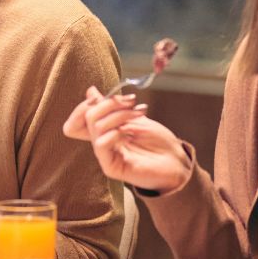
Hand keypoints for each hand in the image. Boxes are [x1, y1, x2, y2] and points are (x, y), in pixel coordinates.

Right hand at [64, 88, 192, 193]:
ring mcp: (105, 155)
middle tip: (132, 101)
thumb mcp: (136, 117)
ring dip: (119, 114)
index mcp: (104, 131)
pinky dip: (114, 132)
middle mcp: (101, 142)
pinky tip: (129, 132)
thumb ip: (114, 107)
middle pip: (88, 117)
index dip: (89, 103)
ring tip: (140, 113)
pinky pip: (101, 145)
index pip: (80, 116)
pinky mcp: (111, 167)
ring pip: (97, 126)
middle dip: (110, 103)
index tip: (115, 96)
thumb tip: (90, 91)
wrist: (177, 162)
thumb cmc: (158, 142)